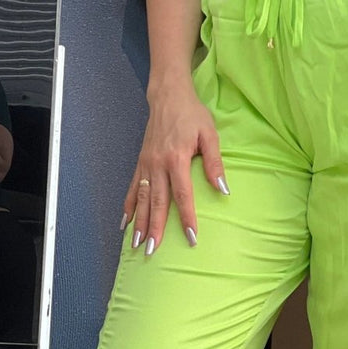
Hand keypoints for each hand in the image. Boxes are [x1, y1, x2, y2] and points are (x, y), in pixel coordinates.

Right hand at [123, 80, 228, 256]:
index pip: (182, 195)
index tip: (191, 237)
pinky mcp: (140, 162)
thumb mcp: (210, 134)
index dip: (187, 217)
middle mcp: (157, 164)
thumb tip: (223, 189)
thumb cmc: (192, 115)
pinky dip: (127, 206)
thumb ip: (214, 163)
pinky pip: (131, 188)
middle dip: (155, 229)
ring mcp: (146, 164)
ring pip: (140, 199)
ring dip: (139, 223)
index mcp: (177, 158)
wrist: (168, 96)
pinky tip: (124, 223)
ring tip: (136, 244)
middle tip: (153, 251)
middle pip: (156, 202)